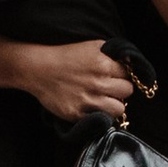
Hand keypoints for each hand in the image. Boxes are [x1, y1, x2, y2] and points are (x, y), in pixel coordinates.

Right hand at [19, 37, 134, 126]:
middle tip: (110, 88)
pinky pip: (101, 120)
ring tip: (104, 100)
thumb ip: (112, 54)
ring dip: (114, 105)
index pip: (128, 74)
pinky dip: (100, 115)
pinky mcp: (77, 114)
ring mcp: (88, 100)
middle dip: (120, 89)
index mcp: (103, 64)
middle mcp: (98, 83)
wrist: (38, 68)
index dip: (121, 75)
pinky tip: (93, 108)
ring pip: (119, 109)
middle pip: (127, 91)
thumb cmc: (66, 55)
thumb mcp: (92, 46)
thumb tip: (129, 63)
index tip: (114, 76)